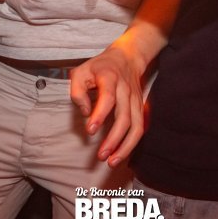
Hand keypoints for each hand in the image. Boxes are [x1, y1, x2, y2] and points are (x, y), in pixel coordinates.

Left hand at [70, 45, 145, 167]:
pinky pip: (140, 129)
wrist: (128, 57)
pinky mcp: (140, 108)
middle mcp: (126, 90)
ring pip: (137, 126)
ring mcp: (136, 100)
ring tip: (112, 161)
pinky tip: (121, 154)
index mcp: (111, 78)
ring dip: (126, 146)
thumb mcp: (81, 71)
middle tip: (101, 155)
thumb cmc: (101, 66)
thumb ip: (77, 91)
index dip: (100, 115)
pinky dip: (132, 144)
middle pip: (125, 117)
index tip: (90, 130)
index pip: (108, 98)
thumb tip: (85, 112)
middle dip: (114, 139)